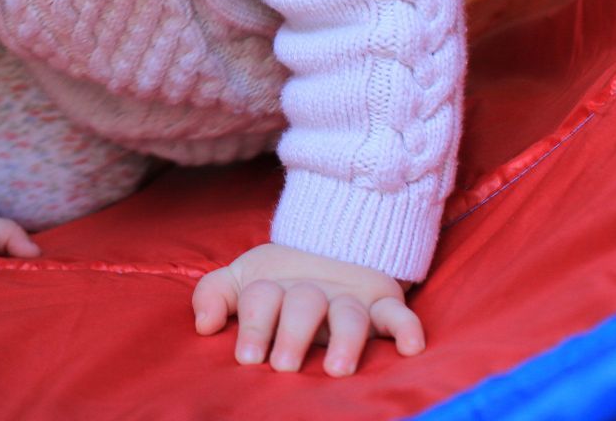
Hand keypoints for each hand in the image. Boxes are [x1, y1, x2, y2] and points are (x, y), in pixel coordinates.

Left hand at [191, 242, 424, 376]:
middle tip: (283, 365)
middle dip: (293, 333)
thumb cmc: (278, 282)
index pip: (262, 299)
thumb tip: (203, 324)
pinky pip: (399, 314)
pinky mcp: (382, 305)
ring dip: (346, 339)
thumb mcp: (243, 282)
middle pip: (303, 305)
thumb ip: (215, 295)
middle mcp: (313, 292)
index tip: (248, 357)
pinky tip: (412, 347)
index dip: (255, 324)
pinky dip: (407, 328)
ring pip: (349, 315)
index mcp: (276, 288)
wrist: (329, 244)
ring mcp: (349, 299)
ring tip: (338, 369)